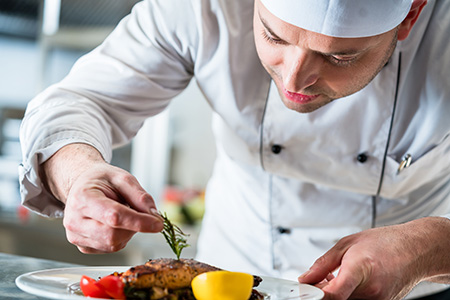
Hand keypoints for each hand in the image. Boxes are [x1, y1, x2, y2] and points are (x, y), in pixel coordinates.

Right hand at [42, 143, 163, 252]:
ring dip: (128, 232)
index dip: (139, 222)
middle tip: (138, 212)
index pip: (114, 216)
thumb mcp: (123, 178)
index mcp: (82, 198)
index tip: (158, 223)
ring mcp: (76, 236)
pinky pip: (110, 249)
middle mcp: (74, 220)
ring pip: (113, 244)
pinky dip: (120, 238)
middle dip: (134, 226)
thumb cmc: (101, 180)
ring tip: (123, 214)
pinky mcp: (83, 246)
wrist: (82, 185)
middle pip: (113, 235)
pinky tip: (115, 224)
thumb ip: (140, 196)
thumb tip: (154, 216)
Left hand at [298, 218, 449, 299]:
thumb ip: (323, 264)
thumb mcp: (347, 244)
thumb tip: (305, 278)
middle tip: (315, 280)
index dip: (315, 294)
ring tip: (335, 276)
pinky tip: (347, 282)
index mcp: (361, 269)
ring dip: (333, 294)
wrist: (416, 250)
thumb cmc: (385, 243)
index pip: (334, 294)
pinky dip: (346, 295)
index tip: (306, 289)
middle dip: (320, 293)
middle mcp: (371, 291)